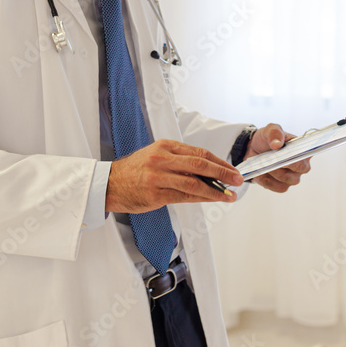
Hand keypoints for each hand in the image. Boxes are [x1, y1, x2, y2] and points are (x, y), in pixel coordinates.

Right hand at [106, 139, 243, 211]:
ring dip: (215, 190)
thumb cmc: (135, 170)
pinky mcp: (155, 194)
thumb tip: (210, 171)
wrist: (109, 183)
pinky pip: (183, 197)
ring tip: (229, 195)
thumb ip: (180, 161)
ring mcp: (158, 177)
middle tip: (237, 180)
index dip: (219, 162)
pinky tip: (211, 200)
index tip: (232, 169)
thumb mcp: (157, 156)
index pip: (199, 153)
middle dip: (222, 173)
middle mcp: (162, 159)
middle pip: (199, 165)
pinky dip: (200, 199)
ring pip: (193, 183)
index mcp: (166, 146)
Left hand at [245, 123, 311, 193]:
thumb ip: (275, 133)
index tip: (285, 154)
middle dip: (283, 165)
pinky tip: (260, 173)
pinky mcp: (283, 186)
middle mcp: (302, 165)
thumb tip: (277, 144)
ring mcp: (293, 177)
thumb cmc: (267, 139)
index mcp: (302, 149)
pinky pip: (279, 187)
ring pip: (288, 180)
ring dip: (274, 172)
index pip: (306, 155)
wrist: (254, 149)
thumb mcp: (270, 129)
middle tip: (270, 159)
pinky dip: (268, 181)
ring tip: (263, 164)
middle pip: (299, 170)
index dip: (297, 156)